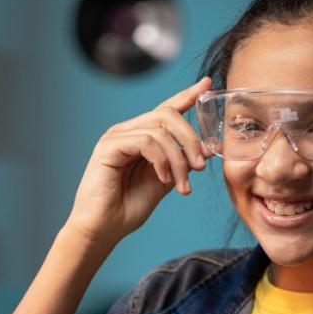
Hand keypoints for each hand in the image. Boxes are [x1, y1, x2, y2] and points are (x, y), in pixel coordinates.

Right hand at [66, 77, 213, 246]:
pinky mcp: (108, 146)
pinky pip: (145, 141)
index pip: (166, 109)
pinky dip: (161, 159)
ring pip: (159, 129)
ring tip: (181, 184)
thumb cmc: (128, 207)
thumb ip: (183, 162)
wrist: (104, 229)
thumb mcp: (165, 181)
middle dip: (190, 139)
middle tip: (200, 166)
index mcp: (141, 137)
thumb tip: (208, 148)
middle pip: (167, 115)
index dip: (187, 96)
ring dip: (178, 157)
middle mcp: (128, 131)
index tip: (207, 84)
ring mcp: (116, 136)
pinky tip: (163, 177)